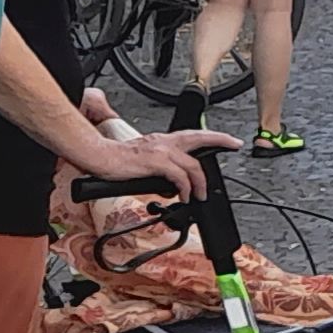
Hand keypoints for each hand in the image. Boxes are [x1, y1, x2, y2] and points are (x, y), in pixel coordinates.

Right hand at [60, 125, 225, 199]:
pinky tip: (184, 196)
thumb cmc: (116, 161)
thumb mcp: (144, 165)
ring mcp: (160, 150)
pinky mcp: (155, 161)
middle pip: (199, 138)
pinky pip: (180, 177)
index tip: (228, 139)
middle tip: (234, 144)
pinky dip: (186, 188)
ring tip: (200, 195)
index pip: (192, 135)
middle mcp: (164, 141)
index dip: (212, 136)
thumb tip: (173, 189)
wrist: (97, 156)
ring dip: (200, 183)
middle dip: (220, 140)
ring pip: (192, 165)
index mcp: (161, 141)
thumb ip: (162, 172)